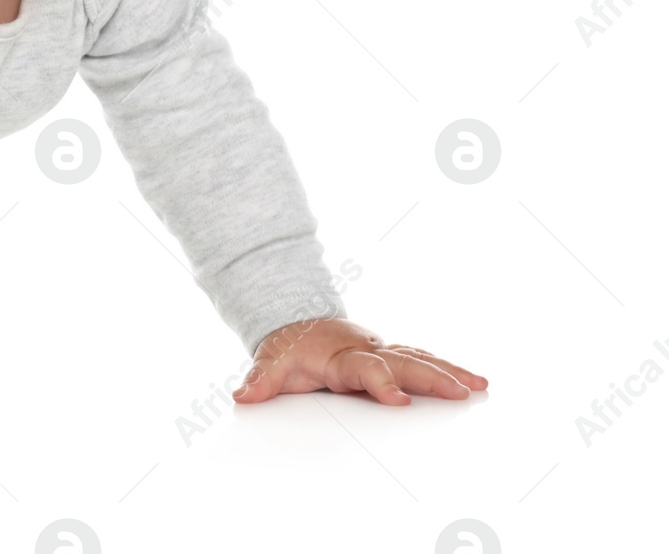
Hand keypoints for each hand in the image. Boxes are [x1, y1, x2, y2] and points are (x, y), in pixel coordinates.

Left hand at [232, 317, 487, 405]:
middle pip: (404, 362)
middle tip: (462, 392)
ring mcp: (381, 351)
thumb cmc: (289, 346)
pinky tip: (471, 382)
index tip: (399, 401)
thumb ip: (261, 379)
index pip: (365, 370)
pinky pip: (421, 359)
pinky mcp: (390, 356)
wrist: (297, 321)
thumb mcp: (271, 361)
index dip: (381, 384)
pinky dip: (446, 368)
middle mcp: (367, 350)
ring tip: (479, 386)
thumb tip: (242, 394)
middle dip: (432, 377)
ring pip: (419, 358)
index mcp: (341, 356)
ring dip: (449, 371)